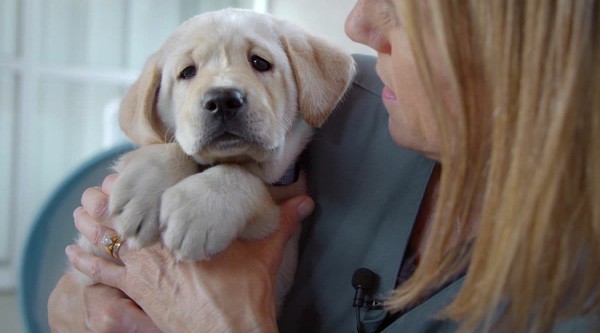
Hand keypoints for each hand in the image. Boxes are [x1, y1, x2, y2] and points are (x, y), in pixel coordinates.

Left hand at [66, 174, 314, 332]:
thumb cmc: (244, 295)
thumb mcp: (265, 253)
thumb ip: (283, 222)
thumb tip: (306, 201)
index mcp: (187, 234)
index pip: (155, 202)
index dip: (135, 187)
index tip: (124, 175)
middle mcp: (160, 252)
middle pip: (126, 220)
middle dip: (109, 204)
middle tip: (95, 190)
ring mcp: (145, 274)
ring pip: (109, 244)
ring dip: (93, 227)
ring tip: (80, 211)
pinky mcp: (139, 296)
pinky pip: (104, 278)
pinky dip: (86, 264)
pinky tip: (72, 254)